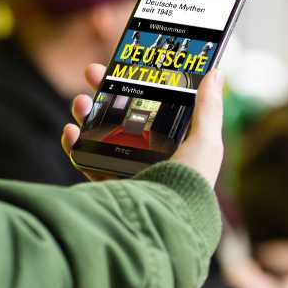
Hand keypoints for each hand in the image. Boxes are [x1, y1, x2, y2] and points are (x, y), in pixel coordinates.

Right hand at [61, 63, 224, 184]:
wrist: (163, 223)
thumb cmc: (189, 183)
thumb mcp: (205, 143)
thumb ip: (208, 109)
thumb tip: (216, 74)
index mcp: (173, 144)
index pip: (152, 106)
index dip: (137, 84)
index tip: (124, 64)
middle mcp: (149, 156)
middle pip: (120, 115)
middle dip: (104, 91)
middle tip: (90, 73)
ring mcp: (125, 171)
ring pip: (99, 134)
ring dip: (86, 114)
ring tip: (80, 103)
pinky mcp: (106, 186)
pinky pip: (85, 160)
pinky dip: (74, 145)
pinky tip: (70, 132)